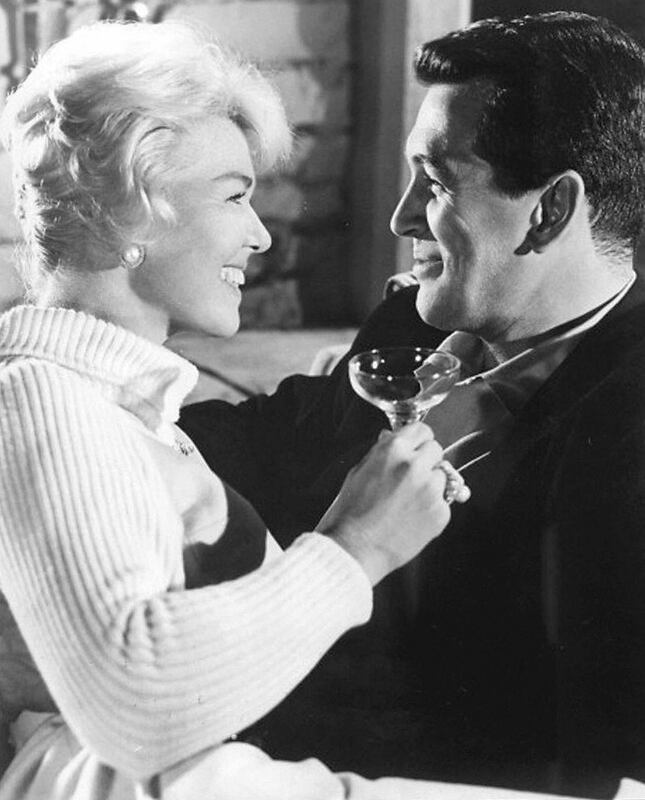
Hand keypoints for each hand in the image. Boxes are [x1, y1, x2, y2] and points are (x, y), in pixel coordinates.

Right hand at [317, 423, 449, 584]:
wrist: (354, 548)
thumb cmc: (351, 513)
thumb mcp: (358, 471)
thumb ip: (381, 452)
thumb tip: (391, 438)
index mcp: (394, 450)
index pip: (421, 430)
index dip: (417, 440)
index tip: (416, 448)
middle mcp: (416, 466)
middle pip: (436, 449)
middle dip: (425, 460)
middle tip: (411, 477)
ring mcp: (431, 490)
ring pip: (442, 476)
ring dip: (430, 484)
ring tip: (407, 502)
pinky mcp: (440, 513)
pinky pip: (443, 502)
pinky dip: (431, 508)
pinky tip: (411, 517)